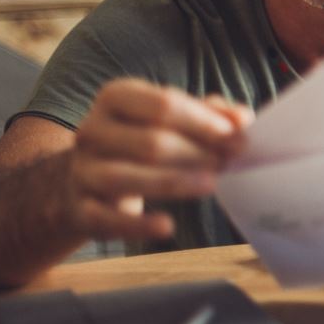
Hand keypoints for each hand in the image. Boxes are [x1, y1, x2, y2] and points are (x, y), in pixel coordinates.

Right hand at [66, 78, 253, 240]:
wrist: (86, 179)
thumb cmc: (141, 140)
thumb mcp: (171, 119)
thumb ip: (210, 114)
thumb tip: (243, 118)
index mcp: (116, 97)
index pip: (163, 104)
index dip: (203, 121)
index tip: (236, 135)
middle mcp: (92, 130)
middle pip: (150, 142)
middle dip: (196, 153)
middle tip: (229, 162)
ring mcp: (83, 170)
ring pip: (126, 177)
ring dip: (174, 182)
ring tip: (211, 184)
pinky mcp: (81, 208)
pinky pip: (108, 218)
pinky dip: (138, 224)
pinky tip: (167, 226)